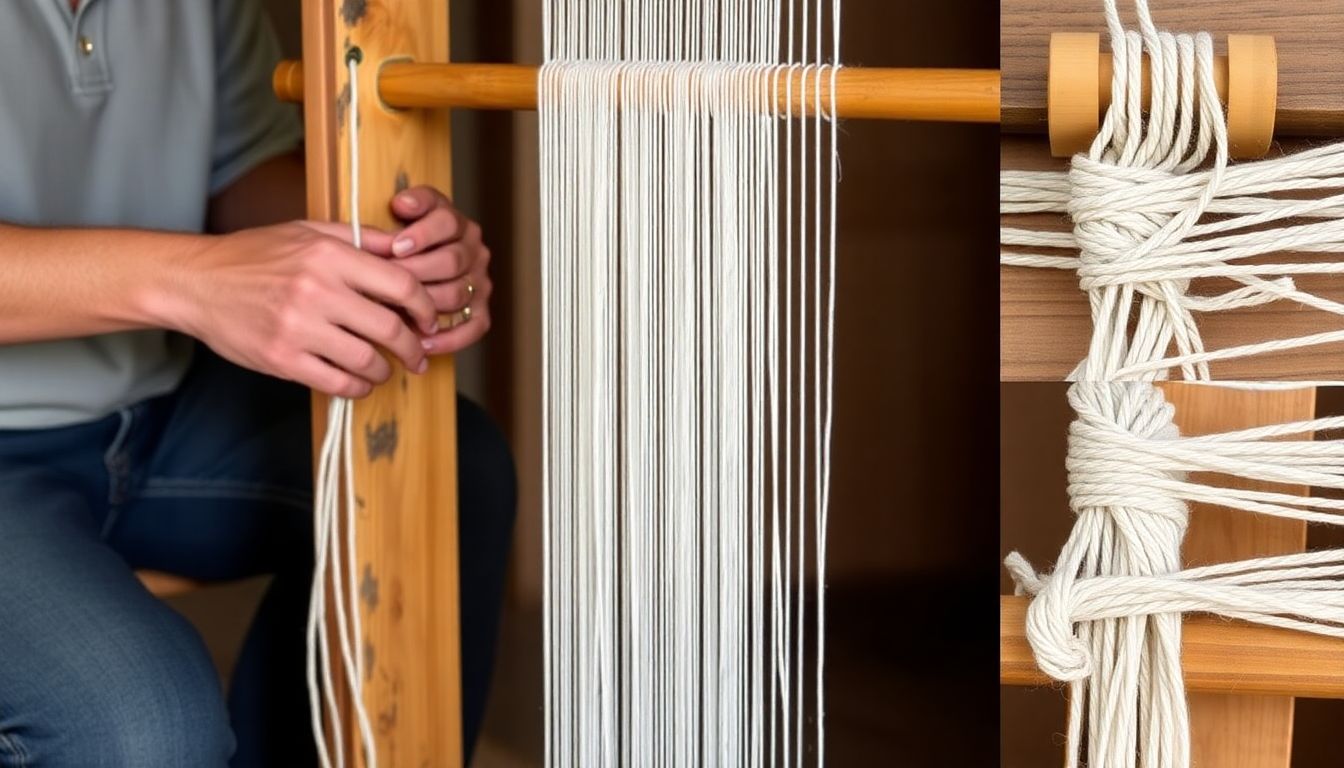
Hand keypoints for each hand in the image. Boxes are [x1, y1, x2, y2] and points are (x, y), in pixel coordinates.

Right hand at [166, 221, 436, 397]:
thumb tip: (408, 248)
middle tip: (418, 354)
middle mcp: (317, 291)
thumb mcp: (308, 231)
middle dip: (413, 348)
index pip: (401, 285)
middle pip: (390, 328)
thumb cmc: (255, 255)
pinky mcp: (282, 360)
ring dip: (385, 370)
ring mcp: (299, 329)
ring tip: (386, 369)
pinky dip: (357, 387)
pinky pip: (336, 383)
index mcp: (329, 256)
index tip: (429, 320)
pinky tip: (359, 381)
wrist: (196, 283)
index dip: (425, 307)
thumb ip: (361, 240)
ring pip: (367, 361)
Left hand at [387, 186, 492, 354]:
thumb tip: (403, 204)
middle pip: (451, 261)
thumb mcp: (405, 214)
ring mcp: (480, 283)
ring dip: (426, 305)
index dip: (422, 234)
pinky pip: (474, 327)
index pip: (447, 222)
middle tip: (385, 284)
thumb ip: (407, 205)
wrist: (414, 268)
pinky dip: (449, 337)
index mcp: (458, 224)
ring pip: (458, 294)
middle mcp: (475, 251)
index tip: (396, 245)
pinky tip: (423, 342)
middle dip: (414, 274)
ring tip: (395, 311)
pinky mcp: (481, 310)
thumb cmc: (403, 243)